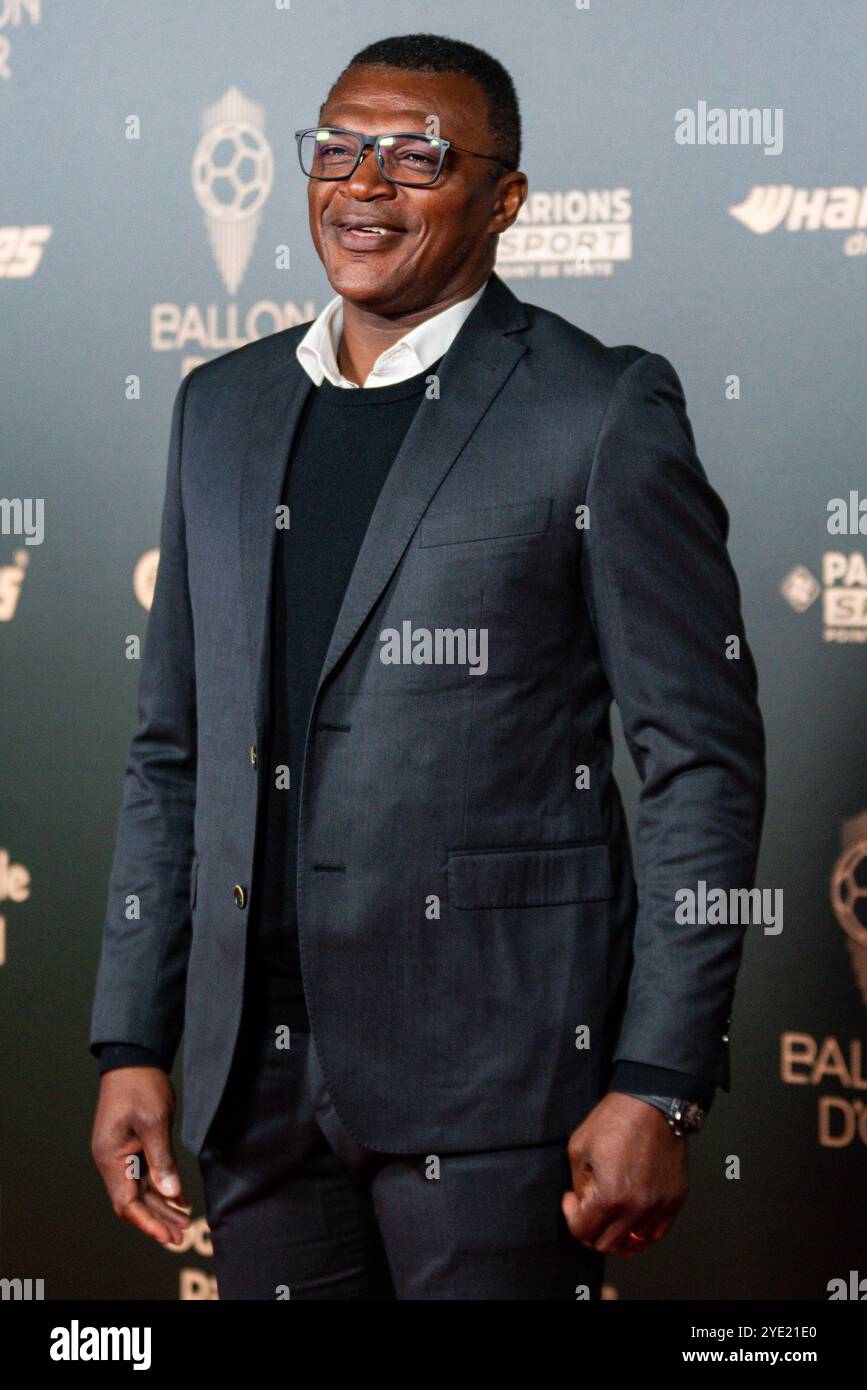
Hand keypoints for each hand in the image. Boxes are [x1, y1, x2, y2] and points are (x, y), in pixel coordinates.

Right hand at [91, 1067, 192, 1245]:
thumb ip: (161, 1159)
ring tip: (184, 1222)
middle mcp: (113, 1161)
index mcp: (111, 1157)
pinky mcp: (133, 1147)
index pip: (126, 1203)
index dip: (148, 1222)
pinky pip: (146, 1175)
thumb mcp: (154, 1121)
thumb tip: (170, 1193)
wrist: (134, 1060)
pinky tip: (181, 1198)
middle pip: (134, 1201)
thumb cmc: (140, 1087)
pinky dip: (163, 1187)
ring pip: (141, 1190)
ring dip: (162, 1206)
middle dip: (157, 1219)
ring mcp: (122, 1154)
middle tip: (182, 1235)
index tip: (168, 1236)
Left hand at [562, 1092, 687, 1255]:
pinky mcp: (674, 1201)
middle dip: (589, 1229)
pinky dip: (639, 1231)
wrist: (653, 1103)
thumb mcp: (579, 1148)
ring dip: (615, 1231)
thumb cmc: (615, 1120)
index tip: (571, 1198)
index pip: (582, 1232)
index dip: (570, 1215)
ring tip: (609, 1210)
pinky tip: (629, 1215)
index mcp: (610, 1197)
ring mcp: (659, 1207)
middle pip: (605, 1245)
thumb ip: (579, 1185)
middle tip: (586, 1208)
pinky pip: (655, 1233)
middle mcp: (637, 1209)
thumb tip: (583, 1204)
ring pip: (631, 1243)